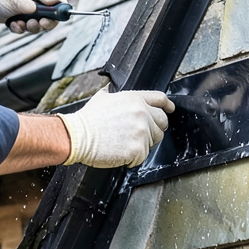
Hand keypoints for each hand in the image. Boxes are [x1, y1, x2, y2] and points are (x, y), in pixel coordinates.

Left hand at [0, 0, 65, 33]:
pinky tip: (13, 24)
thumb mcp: (13, 0)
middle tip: (40, 24)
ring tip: (20, 24)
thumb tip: (54, 1)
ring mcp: (33, 9)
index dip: (60, 8)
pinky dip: (22, 28)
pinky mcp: (27, 18)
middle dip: (47, 21)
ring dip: (33, 27)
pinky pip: (30, 28)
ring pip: (42, 23)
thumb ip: (32, 2)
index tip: (55, 17)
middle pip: (53, 13)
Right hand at [57, 87, 174, 167]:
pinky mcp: (138, 149)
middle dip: (153, 129)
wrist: (78, 136)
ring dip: (141, 145)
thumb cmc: (88, 119)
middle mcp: (142, 113)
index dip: (167, 105)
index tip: (170, 109)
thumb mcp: (102, 97)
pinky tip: (119, 152)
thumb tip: (115, 90)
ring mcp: (142, 131)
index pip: (160, 99)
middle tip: (138, 134)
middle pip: (162, 123)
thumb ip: (116, 94)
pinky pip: (143, 156)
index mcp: (135, 99)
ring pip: (153, 141)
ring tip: (122, 143)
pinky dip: (132, 158)